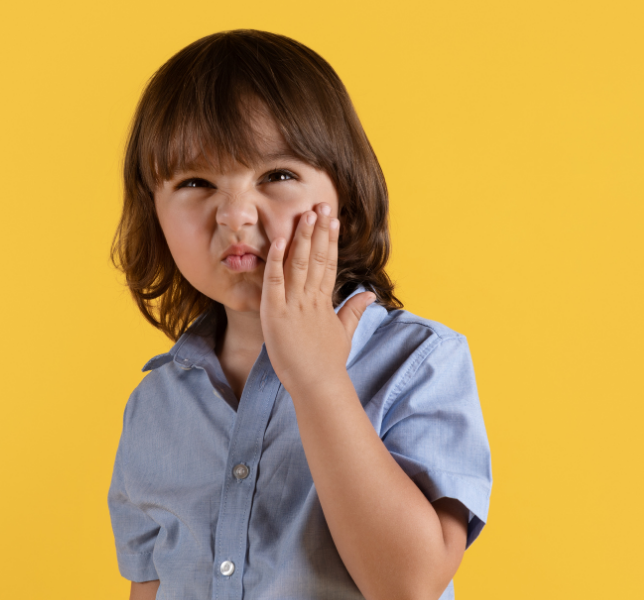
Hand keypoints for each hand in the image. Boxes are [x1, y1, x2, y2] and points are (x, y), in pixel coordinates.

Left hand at [260, 202, 376, 393]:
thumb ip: (354, 311)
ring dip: (302, 238)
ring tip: (307, 214)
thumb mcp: (344, 333)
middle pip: (316, 258)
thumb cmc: (327, 364)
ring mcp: (293, 306)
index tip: (333, 219)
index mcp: (324, 303)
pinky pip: (274, 283)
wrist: (318, 386)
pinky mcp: (275, 315)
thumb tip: (369, 296)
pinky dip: (275, 261)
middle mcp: (311, 299)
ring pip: (298, 264)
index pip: (328, 264)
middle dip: (319, 230)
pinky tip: (278, 241)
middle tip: (322, 204)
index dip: (330, 240)